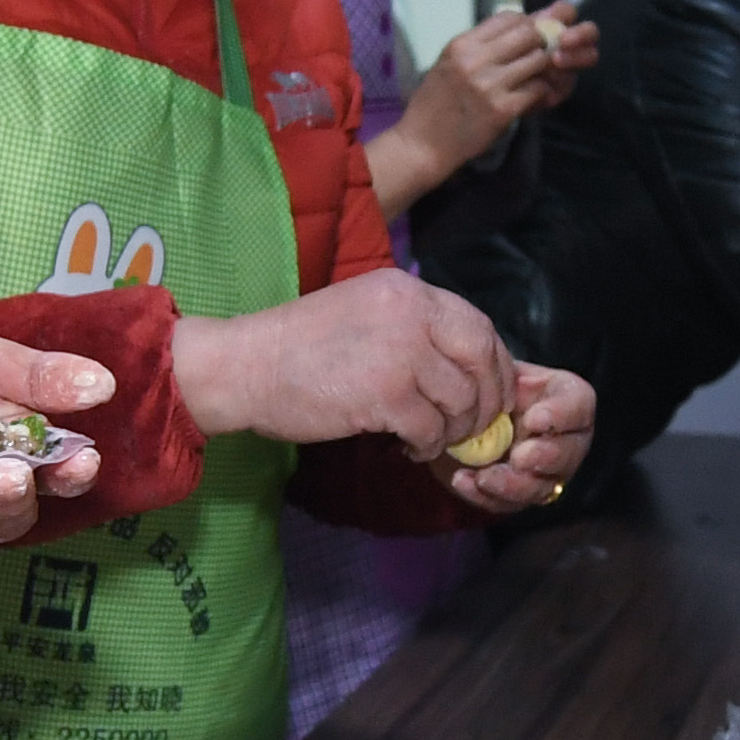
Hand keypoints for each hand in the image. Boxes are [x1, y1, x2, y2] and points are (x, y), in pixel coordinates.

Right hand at [178, 266, 515, 453]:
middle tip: (475, 426)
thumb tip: (463, 366)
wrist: (244, 365)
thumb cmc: (298, 347)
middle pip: (482, 360)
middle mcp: (411, 313)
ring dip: (452, 430)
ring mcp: (400, 352)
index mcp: (407, 290)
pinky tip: (406, 448)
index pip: (479, 326)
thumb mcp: (363, 312)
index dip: (496, 366)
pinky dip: (425, 446)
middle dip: (488, 400)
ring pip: (460, 401)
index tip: (491, 394)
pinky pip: (430, 429)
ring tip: (429, 438)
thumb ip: (412, 327)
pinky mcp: (385, 393)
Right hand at [365, 0, 593, 211]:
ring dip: (543, 68)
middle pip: (528, 34)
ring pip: (539, 60)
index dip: (525, 24)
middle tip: (539, 56)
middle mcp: (476, 59)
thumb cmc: (434, 104)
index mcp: (461, 44)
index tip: (527, 38)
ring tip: (535, 77)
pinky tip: (532, 98)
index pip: (508, 17)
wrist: (422, 144)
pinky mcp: (503, 109)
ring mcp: (491, 85)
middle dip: (540, 43)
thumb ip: (478, 47)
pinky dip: (541, 92)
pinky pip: (538, 89)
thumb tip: (515, 30)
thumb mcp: (448, 64)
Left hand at [441, 359, 595, 513]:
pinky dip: (484, 496)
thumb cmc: (483, 381)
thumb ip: (498, 375)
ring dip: (514, 486)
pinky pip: (507, 503)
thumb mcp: (491, 368)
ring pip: (542, 487)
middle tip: (519, 457)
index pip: (579, 406)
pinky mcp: (516, 494)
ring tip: (484, 477)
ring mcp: (544, 471)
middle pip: (569, 454)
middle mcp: (564, 438)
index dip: (561, 416)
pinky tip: (463, 481)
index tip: (533, 419)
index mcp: (565, 399)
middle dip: (546, 458)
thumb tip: (489, 378)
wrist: (457, 411)